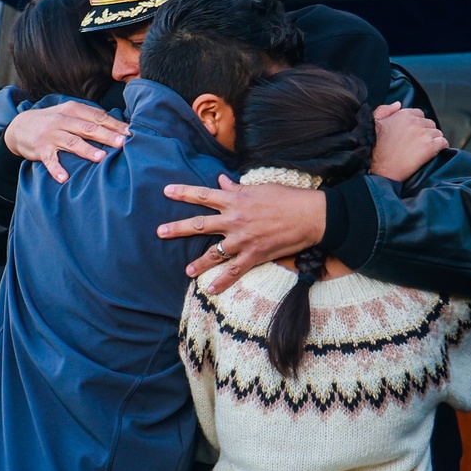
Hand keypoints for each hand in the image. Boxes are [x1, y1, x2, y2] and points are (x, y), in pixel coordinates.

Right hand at [3, 102, 127, 183]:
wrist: (20, 126)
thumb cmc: (53, 122)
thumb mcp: (69, 113)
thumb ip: (90, 118)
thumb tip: (118, 127)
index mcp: (73, 110)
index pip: (97, 116)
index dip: (114, 124)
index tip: (130, 133)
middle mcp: (63, 120)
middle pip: (88, 128)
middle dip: (106, 135)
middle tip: (121, 143)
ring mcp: (51, 135)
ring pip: (72, 142)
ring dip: (87, 150)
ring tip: (101, 158)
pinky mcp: (40, 149)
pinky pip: (50, 160)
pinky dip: (56, 169)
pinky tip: (64, 178)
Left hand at [158, 174, 325, 292]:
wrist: (309, 216)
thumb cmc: (287, 198)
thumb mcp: (260, 187)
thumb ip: (237, 187)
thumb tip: (221, 181)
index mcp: (235, 200)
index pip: (203, 195)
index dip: (183, 192)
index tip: (166, 191)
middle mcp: (234, 220)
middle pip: (199, 224)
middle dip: (177, 228)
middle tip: (160, 232)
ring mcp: (242, 240)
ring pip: (214, 252)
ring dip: (198, 262)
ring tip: (187, 271)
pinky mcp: (254, 255)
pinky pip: (234, 271)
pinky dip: (222, 282)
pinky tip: (210, 289)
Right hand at [370, 104, 447, 181]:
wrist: (379, 167)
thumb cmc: (374, 147)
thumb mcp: (374, 122)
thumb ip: (386, 110)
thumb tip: (398, 104)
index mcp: (403, 114)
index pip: (419, 114)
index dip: (418, 124)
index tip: (415, 133)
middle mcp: (415, 122)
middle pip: (430, 124)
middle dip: (427, 132)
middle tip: (420, 143)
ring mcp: (424, 134)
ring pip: (438, 133)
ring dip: (434, 140)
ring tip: (427, 149)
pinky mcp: (429, 147)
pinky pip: (443, 143)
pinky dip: (442, 147)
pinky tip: (436, 152)